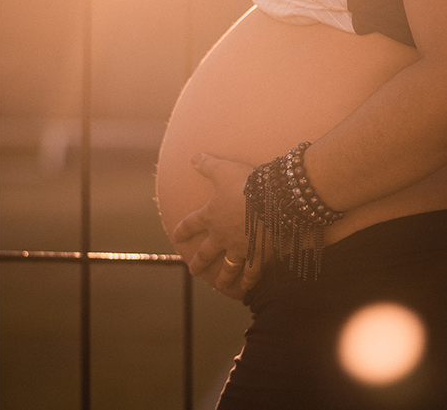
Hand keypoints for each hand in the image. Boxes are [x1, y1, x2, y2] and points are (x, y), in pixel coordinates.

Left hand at [170, 153, 261, 299]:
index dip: (183, 230)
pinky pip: (253, 272)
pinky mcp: (258, 255)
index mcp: (211, 216)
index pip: (191, 224)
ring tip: (221, 286)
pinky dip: (251, 281)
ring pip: (229, 268)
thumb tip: (192, 156)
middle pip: (206, 252)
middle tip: (193, 271)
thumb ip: (207, 164)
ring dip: (224, 278)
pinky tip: (249, 289)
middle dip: (199, 262)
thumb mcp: (222, 169)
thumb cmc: (244, 182)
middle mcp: (222, 236)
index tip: (176, 237)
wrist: (270, 199)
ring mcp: (239, 248)